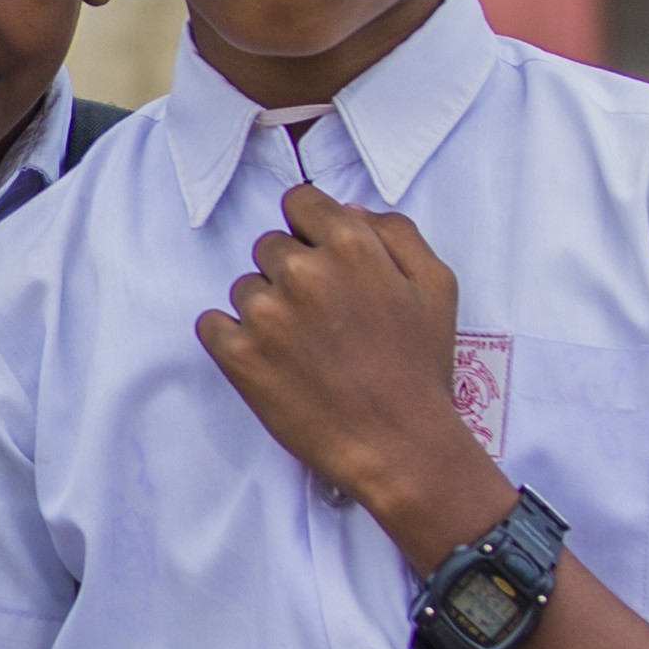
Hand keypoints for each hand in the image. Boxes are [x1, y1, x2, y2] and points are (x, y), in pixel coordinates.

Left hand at [195, 188, 510, 565]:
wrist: (399, 446)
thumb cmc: (420, 368)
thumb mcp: (436, 286)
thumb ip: (396, 233)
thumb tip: (349, 210)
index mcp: (350, 246)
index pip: (299, 202)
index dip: (309, 229)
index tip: (320, 260)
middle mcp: (302, 272)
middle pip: (270, 246)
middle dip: (291, 273)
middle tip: (321, 318)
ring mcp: (265, 314)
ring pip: (244, 287)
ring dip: (265, 309)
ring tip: (303, 349)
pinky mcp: (237, 355)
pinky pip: (211, 324)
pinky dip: (231, 338)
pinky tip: (267, 360)